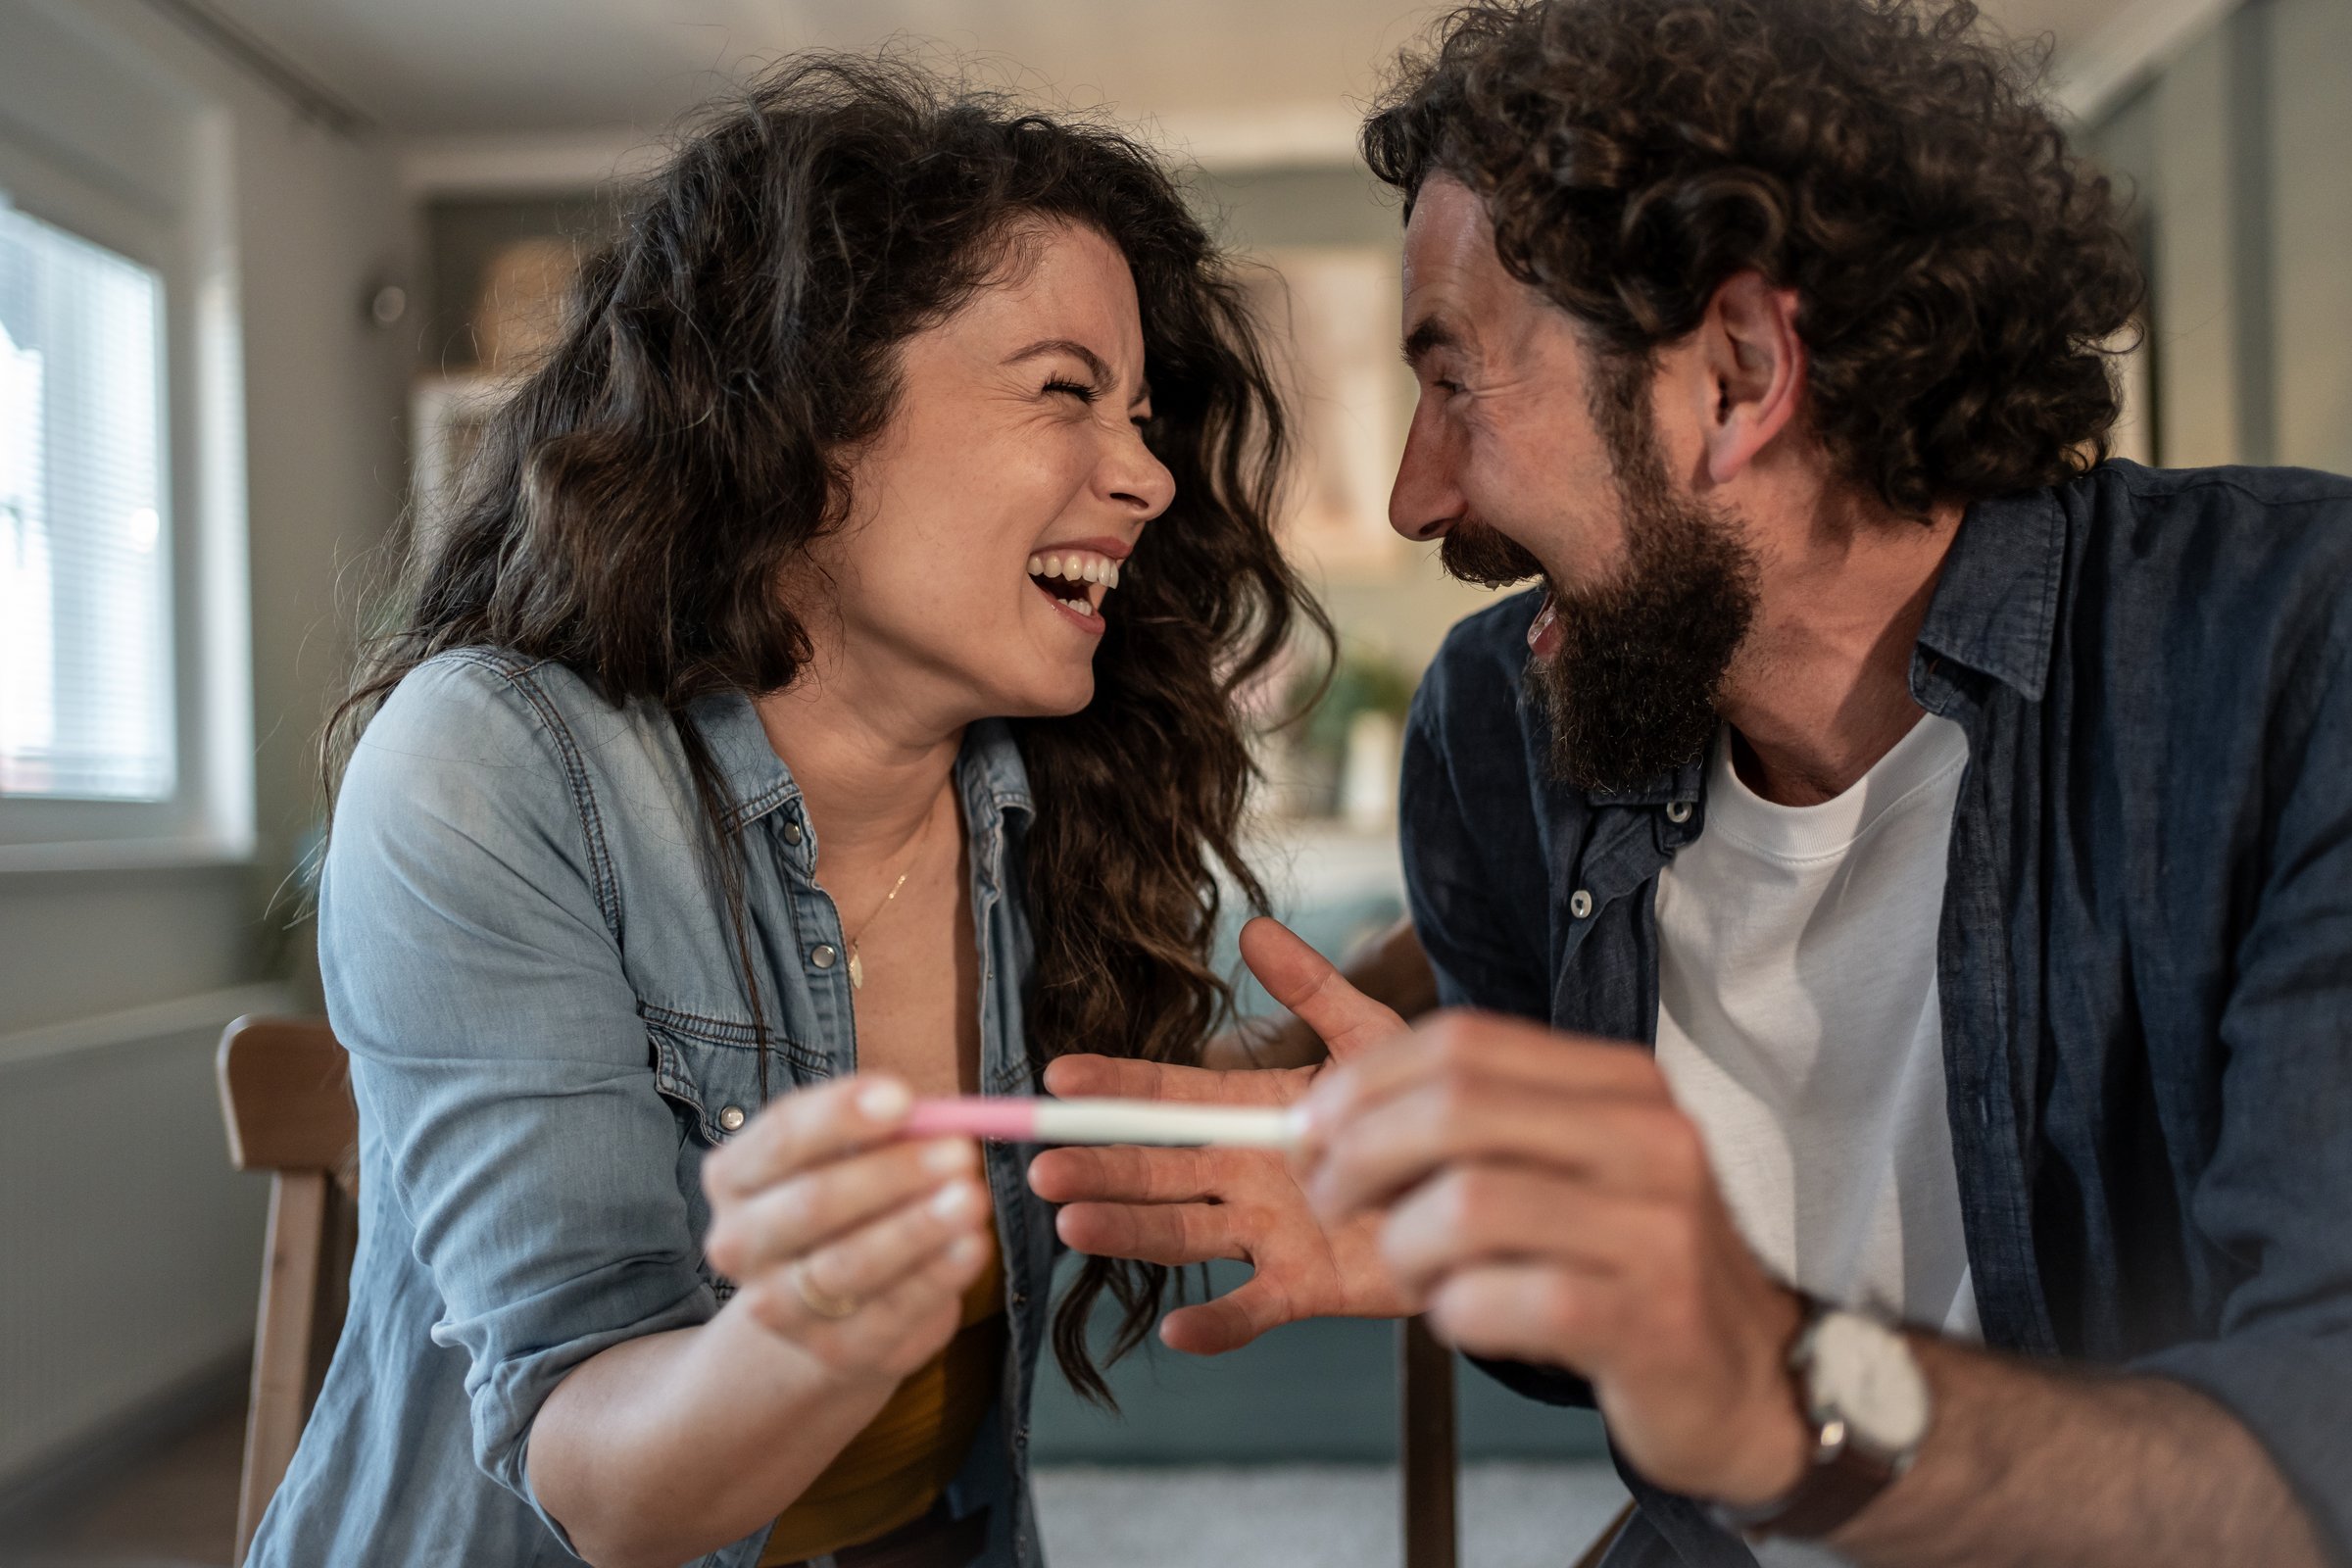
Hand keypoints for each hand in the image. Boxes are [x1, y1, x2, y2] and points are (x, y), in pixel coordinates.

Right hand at [700, 1074, 992, 1385]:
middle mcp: (739, 1243)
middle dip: (892, 1173)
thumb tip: (936, 1117)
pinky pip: (889, 1311)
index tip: (903, 1096)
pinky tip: (972, 1246)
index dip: (841, 1114)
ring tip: (973, 1197)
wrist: (824, 1306)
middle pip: (813, 1203)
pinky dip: (936, 1276)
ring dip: (918, 1228)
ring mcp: (779, 1304)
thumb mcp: (849, 1153)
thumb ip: (884, 1130)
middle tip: (960, 1150)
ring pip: (849, 1265)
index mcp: (734, 1176)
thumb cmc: (845, 1200)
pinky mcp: (832, 1349)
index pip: (781, 1136)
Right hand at [1029, 917, 1419, 1351]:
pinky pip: (1252, 1310)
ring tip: (1074, 1226)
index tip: (1058, 1080)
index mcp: (1249, 1112)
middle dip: (1099, 1169)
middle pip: (1155, 1171)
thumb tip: (1254, 927)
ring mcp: (1268, 1234)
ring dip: (1127, 1233)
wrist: (1481, 1186)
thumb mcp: (1372, 1040)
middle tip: (1045, 1169)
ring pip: (1182, 1235)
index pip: (1167, 1096)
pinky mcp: (1305, 1287)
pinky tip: (1176, 1332)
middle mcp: (1244, 1175)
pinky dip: (1215, 1325)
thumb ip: (1314, 989)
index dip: (1115, 1087)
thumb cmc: (1420, 1113)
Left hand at [1296, 1012, 1811, 1506]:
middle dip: (1360, 1154)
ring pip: (1465, 1206)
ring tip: (1416, 1273)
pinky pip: (1498, 1298)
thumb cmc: (1624, 1264)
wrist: (1745, 1380)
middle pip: (1456, 1109)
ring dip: (1406, 1246)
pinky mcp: (1642, 1318)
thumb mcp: (1568, 1165)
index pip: (1464, 1041)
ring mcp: (1654, 1228)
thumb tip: (1314, 1112)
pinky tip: (1469, 1317)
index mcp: (1621, 1084)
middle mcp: (1649, 1138)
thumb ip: (1464, 1123)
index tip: (1311, 1125)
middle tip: (1330, 1199)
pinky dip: (1455, 1312)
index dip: (1365, 1080)